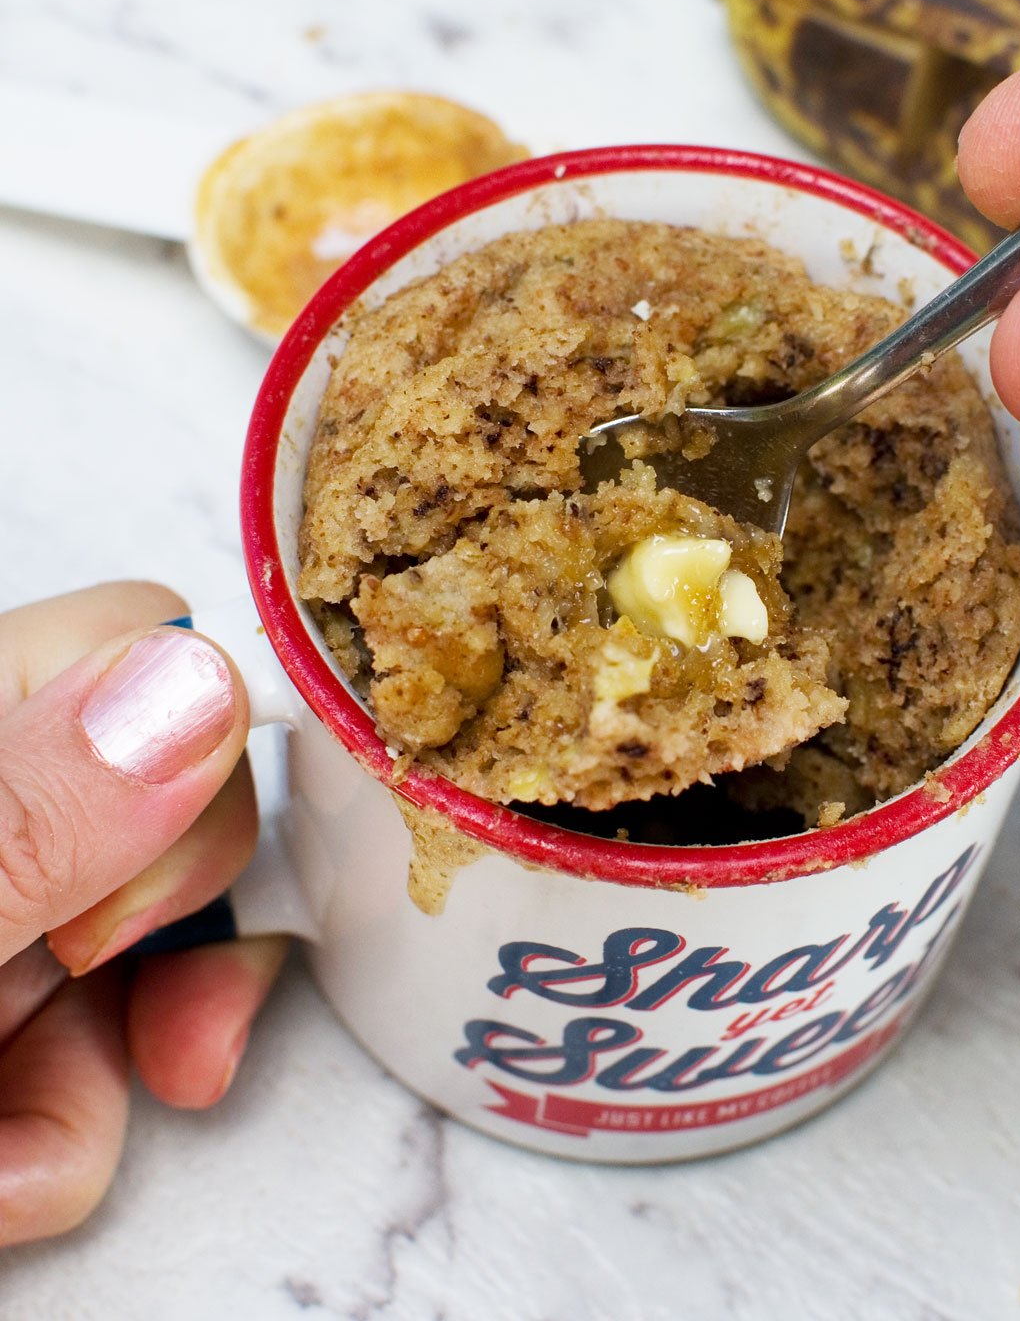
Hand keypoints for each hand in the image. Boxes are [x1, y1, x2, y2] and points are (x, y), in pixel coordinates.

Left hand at [0, 583, 287, 1245]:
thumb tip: (200, 683)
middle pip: (175, 801)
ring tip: (15, 1175)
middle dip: (177, 944)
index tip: (174, 898)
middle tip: (144, 1029)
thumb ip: (30, 813)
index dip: (203, 757)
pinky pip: (76, 1044)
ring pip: (136, 945)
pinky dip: (55, 1132)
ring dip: (104, 1080)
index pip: (144, 642)